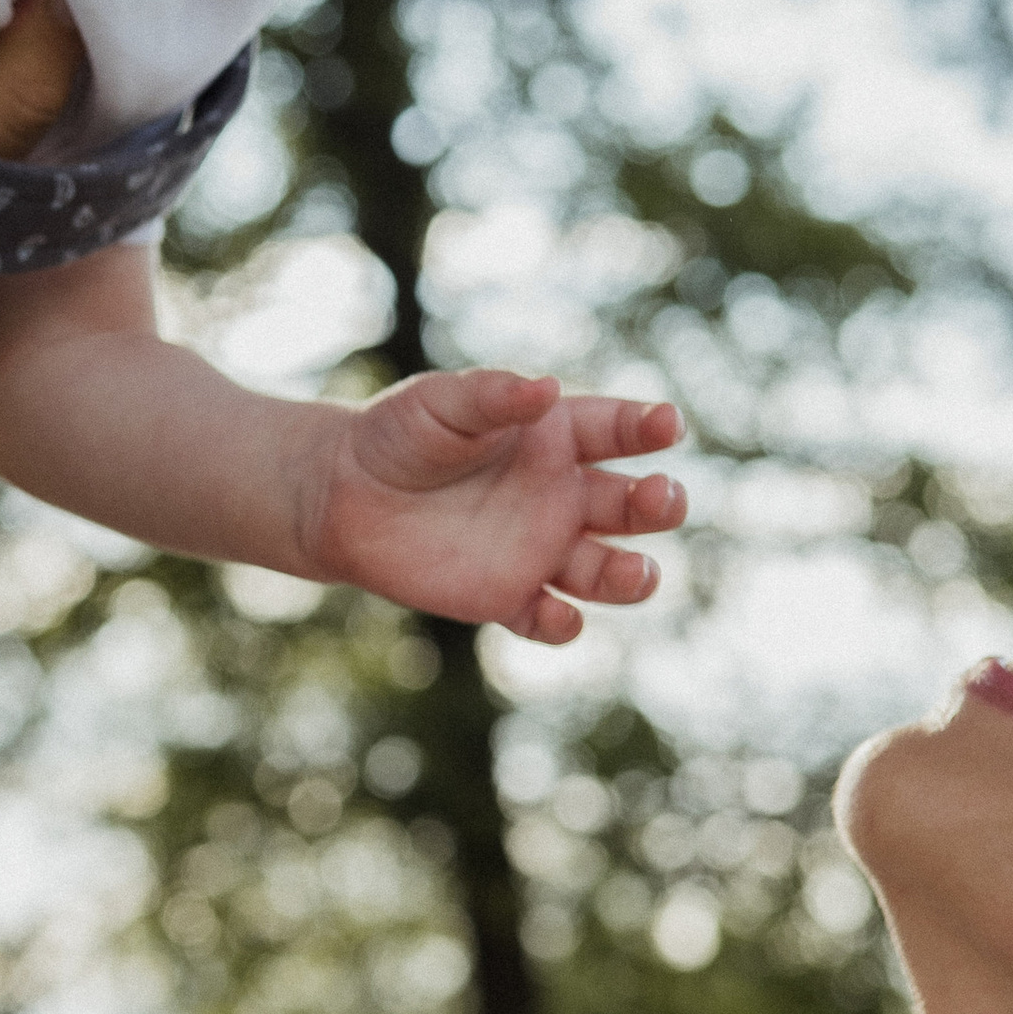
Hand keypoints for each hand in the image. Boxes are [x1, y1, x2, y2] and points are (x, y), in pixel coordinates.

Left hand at [307, 374, 684, 644]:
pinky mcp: (507, 598)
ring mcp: (540, 550)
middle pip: (628, 505)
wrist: (344, 495)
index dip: (647, 427)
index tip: (669, 425)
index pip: (616, 431)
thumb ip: (493, 397)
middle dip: (654, 504)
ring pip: (604, 570)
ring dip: (628, 576)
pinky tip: (561, 617)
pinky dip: (560, 624)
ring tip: (639, 573)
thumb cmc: (400, 434)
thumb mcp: (440, 403)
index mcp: (556, 437)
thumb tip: (545, 389)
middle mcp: (561, 495)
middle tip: (663, 499)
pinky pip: (547, 619)